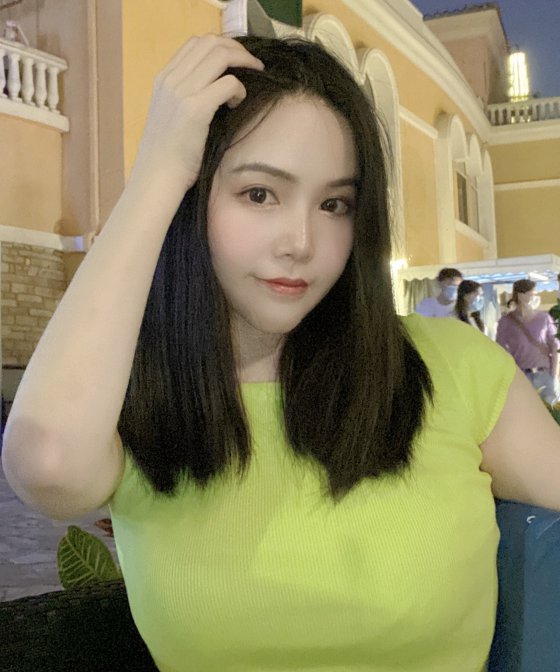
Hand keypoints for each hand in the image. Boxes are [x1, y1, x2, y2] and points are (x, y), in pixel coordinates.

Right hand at [133, 35, 263, 191]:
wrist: (158, 176)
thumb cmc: (168, 154)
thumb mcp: (170, 116)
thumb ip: (185, 96)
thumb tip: (213, 86)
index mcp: (164, 79)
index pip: (195, 43)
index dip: (221, 45)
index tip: (236, 59)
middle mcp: (171, 79)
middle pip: (210, 42)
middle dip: (237, 49)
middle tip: (252, 65)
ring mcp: (182, 92)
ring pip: (221, 56)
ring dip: (243, 63)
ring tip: (252, 78)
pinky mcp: (196, 109)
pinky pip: (228, 83)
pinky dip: (239, 89)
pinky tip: (237, 104)